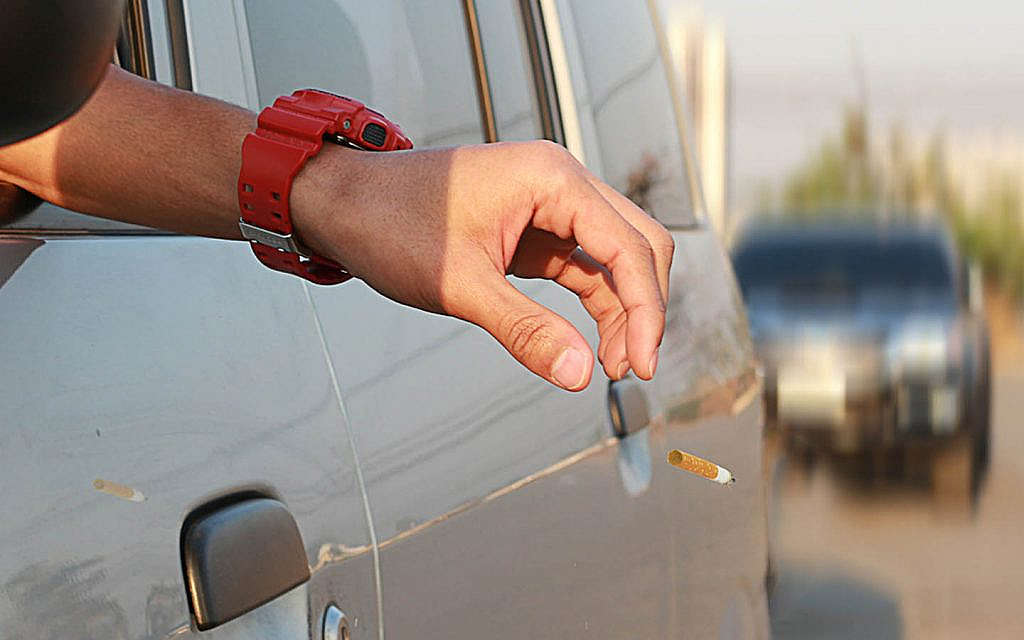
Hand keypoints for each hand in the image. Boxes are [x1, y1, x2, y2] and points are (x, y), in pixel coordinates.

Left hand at [293, 140, 673, 390]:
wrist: (345, 203)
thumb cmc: (391, 223)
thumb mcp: (461, 285)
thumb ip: (525, 330)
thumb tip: (580, 375)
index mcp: (552, 179)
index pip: (629, 246)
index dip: (647, 310)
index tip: (644, 364)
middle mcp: (560, 183)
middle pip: (636, 245)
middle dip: (643, 308)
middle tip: (633, 367)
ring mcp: (550, 204)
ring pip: (614, 259)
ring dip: (622, 310)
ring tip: (613, 365)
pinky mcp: (536, 227)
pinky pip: (583, 266)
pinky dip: (595, 304)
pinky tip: (593, 343)